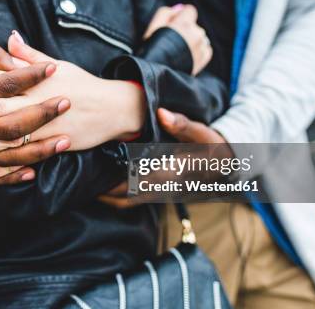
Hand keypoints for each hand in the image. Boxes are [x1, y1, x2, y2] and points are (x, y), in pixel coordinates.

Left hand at [0, 31, 146, 175]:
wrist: (113, 108)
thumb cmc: (82, 83)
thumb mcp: (58, 65)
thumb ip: (29, 55)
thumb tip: (9, 37)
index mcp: (34, 80)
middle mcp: (37, 103)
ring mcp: (46, 127)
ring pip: (9, 137)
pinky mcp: (54, 145)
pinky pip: (26, 158)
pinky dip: (7, 167)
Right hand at [0, 37, 69, 183]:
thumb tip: (17, 61)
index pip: (2, 85)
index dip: (30, 76)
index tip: (53, 69)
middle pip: (7, 122)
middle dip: (41, 113)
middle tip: (66, 103)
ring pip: (1, 153)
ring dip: (35, 150)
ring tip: (63, 142)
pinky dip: (7, 176)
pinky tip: (31, 172)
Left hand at [99, 108, 230, 208]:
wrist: (228, 165)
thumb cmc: (212, 146)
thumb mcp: (202, 133)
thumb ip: (182, 124)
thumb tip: (161, 113)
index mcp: (175, 172)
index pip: (142, 179)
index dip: (120, 180)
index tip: (100, 173)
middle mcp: (168, 187)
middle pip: (132, 195)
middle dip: (109, 192)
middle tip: (86, 182)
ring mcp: (165, 193)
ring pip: (133, 201)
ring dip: (113, 197)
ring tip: (92, 187)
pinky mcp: (162, 194)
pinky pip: (138, 199)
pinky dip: (122, 196)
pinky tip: (108, 187)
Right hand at [143, 5, 212, 74]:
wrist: (156, 75)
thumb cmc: (151, 50)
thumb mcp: (152, 27)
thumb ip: (165, 13)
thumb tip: (179, 8)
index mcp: (184, 24)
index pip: (190, 10)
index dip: (180, 16)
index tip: (173, 24)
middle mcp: (196, 34)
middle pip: (194, 25)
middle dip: (185, 29)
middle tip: (171, 41)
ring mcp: (201, 47)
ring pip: (200, 37)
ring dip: (191, 40)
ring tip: (178, 51)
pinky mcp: (203, 59)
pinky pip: (206, 49)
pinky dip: (198, 50)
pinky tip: (187, 56)